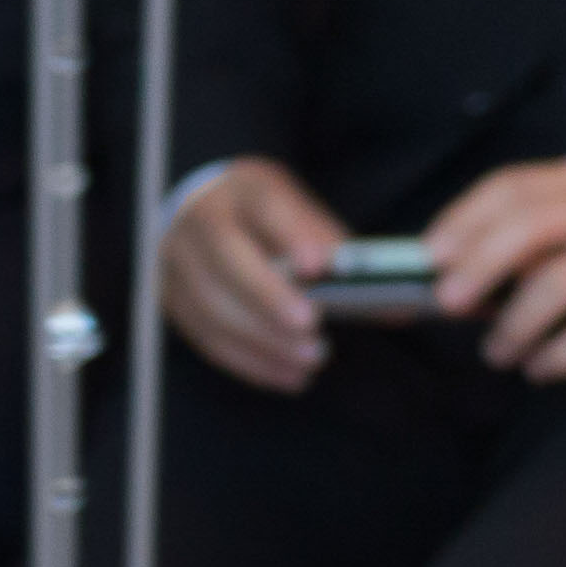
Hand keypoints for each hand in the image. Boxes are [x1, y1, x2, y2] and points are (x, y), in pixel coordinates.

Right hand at [160, 160, 345, 394]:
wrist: (200, 209)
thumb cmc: (266, 215)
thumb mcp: (301, 210)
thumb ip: (337, 246)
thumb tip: (394, 300)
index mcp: (243, 191)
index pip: (267, 207)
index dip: (294, 236)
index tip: (322, 266)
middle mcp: (200, 224)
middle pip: (230, 262)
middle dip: (271, 299)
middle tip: (314, 326)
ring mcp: (176, 264)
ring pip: (213, 308)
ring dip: (264, 341)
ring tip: (312, 360)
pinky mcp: (170, 301)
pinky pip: (206, 339)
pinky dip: (250, 361)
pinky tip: (289, 376)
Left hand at [425, 158, 565, 382]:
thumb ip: (549, 220)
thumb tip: (470, 269)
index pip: (512, 186)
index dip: (462, 220)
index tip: (431, 254)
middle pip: (525, 229)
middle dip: (476, 269)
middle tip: (449, 304)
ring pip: (553, 287)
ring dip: (514, 328)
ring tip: (500, 352)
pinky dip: (559, 355)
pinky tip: (545, 367)